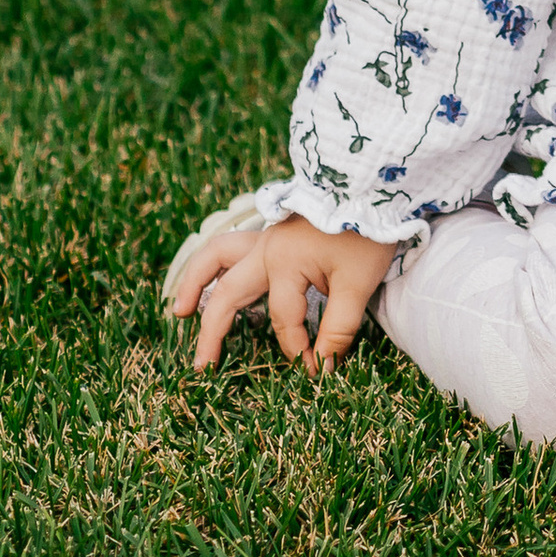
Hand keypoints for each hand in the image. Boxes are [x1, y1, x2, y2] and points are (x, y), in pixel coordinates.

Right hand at [168, 210, 396, 375]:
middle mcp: (266, 249)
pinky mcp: (274, 233)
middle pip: (228, 292)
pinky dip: (216, 266)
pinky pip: (233, 248)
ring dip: (197, 282)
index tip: (315, 369)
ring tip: (180, 310)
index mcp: (284, 262)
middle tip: (201, 365)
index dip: (299, 349)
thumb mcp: (357, 284)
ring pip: (218, 256)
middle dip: (212, 330)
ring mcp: (267, 238)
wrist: (375, 187)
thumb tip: (322, 367)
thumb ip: (337, 328)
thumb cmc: (367, 233)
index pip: (284, 321)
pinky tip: (213, 282)